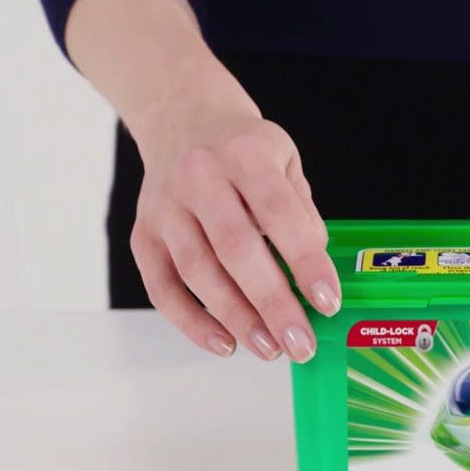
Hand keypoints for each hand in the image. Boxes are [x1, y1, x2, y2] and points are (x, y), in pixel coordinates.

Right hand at [131, 110, 339, 362]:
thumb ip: (301, 212)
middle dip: (272, 303)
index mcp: (244, 155)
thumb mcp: (284, 160)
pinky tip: (224, 344)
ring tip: (270, 349)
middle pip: (235, 248)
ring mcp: (164, 207)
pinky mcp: (141, 234)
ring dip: (235, 318)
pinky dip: (191, 321)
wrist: (181, 121)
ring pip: (197, 271)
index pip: (278, 212)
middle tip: (301, 344)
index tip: (328, 301)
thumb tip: (313, 274)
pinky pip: (161, 287)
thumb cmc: (243, 150)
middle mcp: (199, 177)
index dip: (305, 260)